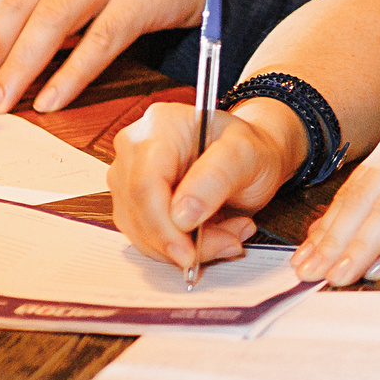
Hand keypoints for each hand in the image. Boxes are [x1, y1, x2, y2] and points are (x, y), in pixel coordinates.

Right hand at [108, 100, 296, 271]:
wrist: (249, 158)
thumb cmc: (249, 149)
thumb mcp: (247, 155)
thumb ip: (217, 178)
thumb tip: (181, 216)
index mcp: (161, 125)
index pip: (145, 184)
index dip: (163, 226)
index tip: (189, 253)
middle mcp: (136, 147)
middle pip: (139, 210)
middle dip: (182, 240)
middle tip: (227, 243)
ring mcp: (129, 175)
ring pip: (140, 230)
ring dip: (185, 246)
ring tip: (228, 233)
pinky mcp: (133, 201)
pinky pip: (146, 238)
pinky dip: (179, 247)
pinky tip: (210, 234)